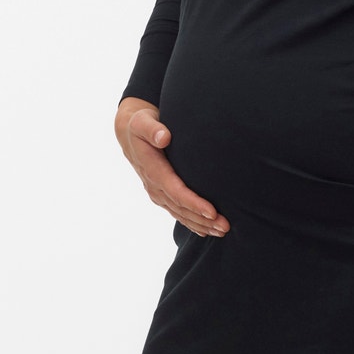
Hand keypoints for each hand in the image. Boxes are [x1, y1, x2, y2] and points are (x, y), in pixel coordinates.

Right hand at [115, 97, 229, 238]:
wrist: (129, 133)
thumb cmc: (140, 125)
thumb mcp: (142, 122)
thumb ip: (152, 129)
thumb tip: (164, 137)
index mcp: (152, 169)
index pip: (175, 190)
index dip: (193, 203)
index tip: (212, 211)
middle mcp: (154, 185)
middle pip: (180, 207)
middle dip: (202, 219)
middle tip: (225, 226)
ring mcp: (157, 192)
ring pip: (180, 213)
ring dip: (201, 224)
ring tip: (222, 231)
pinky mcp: (161, 194)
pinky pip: (177, 212)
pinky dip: (192, 222)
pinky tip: (206, 230)